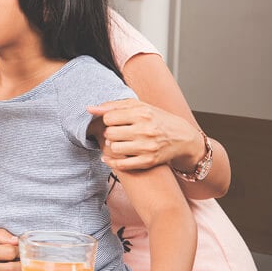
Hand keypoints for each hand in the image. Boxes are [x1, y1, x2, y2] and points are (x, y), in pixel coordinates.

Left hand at [88, 99, 204, 172]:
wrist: (182, 137)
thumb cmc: (156, 119)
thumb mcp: (138, 106)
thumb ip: (113, 106)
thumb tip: (89, 108)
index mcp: (142, 113)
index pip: (109, 118)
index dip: (108, 120)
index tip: (114, 121)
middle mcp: (145, 130)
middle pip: (109, 134)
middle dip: (110, 133)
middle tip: (116, 133)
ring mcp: (147, 147)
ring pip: (114, 148)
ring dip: (113, 146)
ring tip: (119, 142)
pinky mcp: (148, 161)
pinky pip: (121, 164)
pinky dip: (112, 161)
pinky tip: (110, 157)